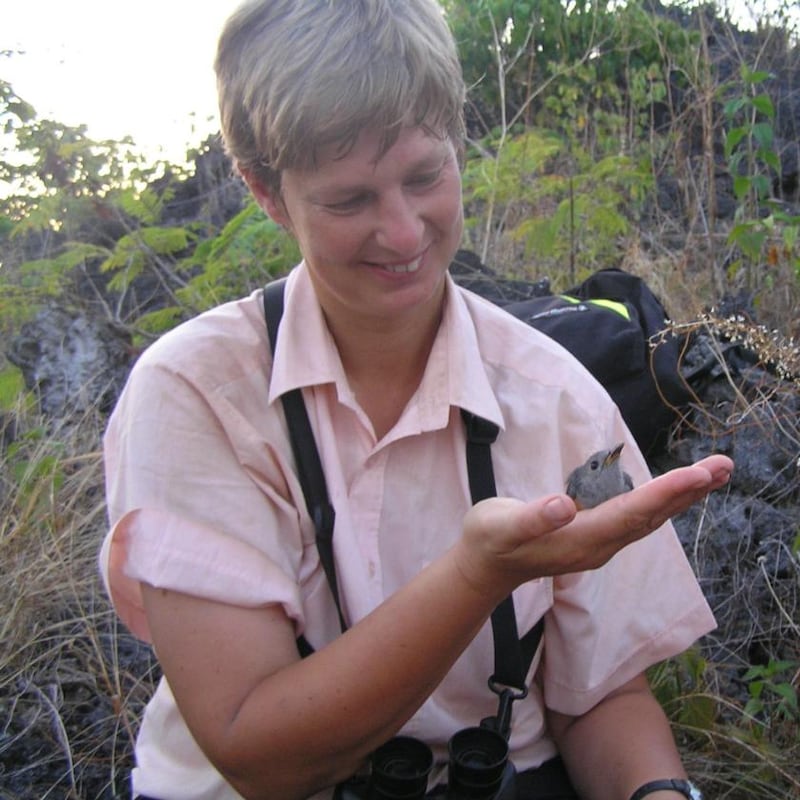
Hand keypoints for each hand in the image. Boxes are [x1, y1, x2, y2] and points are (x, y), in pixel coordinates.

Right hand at [457, 454, 732, 597]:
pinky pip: (639, 518)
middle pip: (652, 517)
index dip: (666, 493)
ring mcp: (600, 544)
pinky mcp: (597, 538)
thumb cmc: (490, 541)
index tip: (698, 474)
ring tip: (712, 474)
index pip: (632, 513)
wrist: (486, 568)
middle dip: (689, 491)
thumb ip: (533, 518)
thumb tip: (565, 505)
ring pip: (650, 519)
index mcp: (581, 539)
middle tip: (723, 466)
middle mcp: (600, 545)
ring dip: (683, 497)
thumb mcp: (502, 526)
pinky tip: (676, 492)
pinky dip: (663, 502)